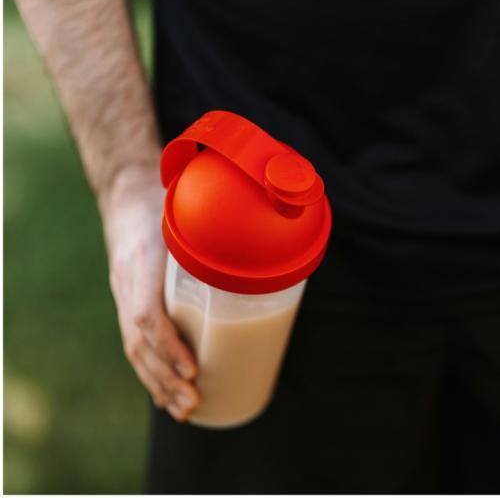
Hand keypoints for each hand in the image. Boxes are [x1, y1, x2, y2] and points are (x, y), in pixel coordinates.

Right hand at [99, 164, 199, 420]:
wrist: (126, 194)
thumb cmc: (169, 203)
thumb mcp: (191, 213)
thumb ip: (222, 232)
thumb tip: (270, 257)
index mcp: (144, 260)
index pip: (146, 313)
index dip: (168, 345)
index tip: (193, 368)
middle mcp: (128, 282)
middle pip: (139, 343)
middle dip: (167, 378)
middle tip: (196, 401)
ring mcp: (123, 295)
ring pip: (135, 350)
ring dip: (159, 385)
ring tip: (185, 411)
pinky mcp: (128, 302)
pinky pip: (134, 345)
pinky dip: (151, 374)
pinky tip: (166, 396)